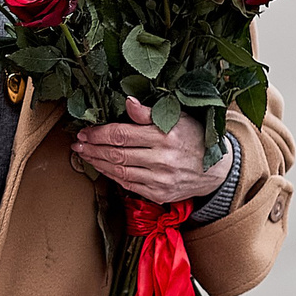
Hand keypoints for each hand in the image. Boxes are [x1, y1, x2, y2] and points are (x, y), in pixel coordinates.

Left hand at [73, 97, 230, 208]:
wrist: (217, 170)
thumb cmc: (194, 138)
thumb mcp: (177, 118)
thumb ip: (149, 113)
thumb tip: (127, 101)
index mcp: (165, 136)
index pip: (122, 134)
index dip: (98, 133)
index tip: (84, 131)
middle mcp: (162, 159)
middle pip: (117, 153)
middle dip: (92, 148)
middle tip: (78, 143)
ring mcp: (161, 179)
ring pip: (119, 171)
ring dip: (97, 163)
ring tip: (84, 155)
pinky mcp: (160, 194)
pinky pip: (128, 185)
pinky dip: (112, 176)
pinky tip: (102, 168)